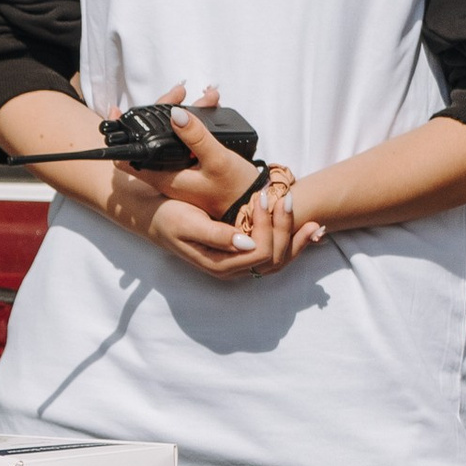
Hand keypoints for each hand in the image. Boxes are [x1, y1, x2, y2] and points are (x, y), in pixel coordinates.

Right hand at [140, 131, 325, 282]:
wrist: (156, 218)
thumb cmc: (170, 218)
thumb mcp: (187, 223)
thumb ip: (216, 235)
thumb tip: (246, 243)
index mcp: (220, 264)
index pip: (259, 253)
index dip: (266, 226)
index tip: (260, 197)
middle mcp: (234, 269)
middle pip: (276, 258)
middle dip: (285, 227)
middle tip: (284, 197)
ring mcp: (240, 263)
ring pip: (281, 258)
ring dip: (294, 235)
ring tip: (301, 211)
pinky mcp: (245, 252)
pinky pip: (277, 252)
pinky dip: (294, 240)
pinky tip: (309, 227)